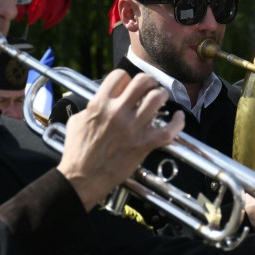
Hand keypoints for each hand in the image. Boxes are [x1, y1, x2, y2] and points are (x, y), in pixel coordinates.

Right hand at [58, 70, 183, 209]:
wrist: (81, 179)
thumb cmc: (77, 153)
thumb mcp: (77, 121)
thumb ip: (92, 107)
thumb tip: (101, 102)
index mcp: (99, 104)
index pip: (120, 75)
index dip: (126, 79)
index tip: (128, 87)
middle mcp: (117, 112)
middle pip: (143, 81)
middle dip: (149, 82)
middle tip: (150, 88)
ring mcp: (132, 128)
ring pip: (157, 98)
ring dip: (161, 97)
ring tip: (160, 100)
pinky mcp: (143, 145)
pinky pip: (169, 130)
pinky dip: (177, 122)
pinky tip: (177, 118)